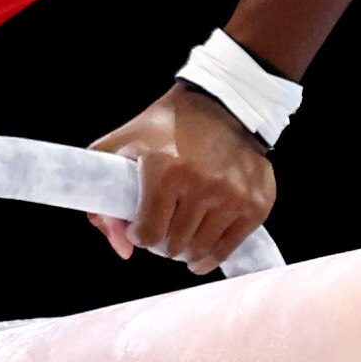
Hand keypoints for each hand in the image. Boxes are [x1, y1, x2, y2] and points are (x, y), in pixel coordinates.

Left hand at [87, 84, 276, 274]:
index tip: (140, 227)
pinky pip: (228, 249)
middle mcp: (202, 183)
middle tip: (163, 227)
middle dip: (161, 243)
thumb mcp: (123, 148)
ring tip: (181, 235)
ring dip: (186, 251)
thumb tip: (124, 249)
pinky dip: (212, 255)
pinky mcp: (256, 204)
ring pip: (199, 251)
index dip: (139, 235)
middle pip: (173, 246)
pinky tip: (202, 250)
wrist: (223, 106)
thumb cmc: (167, 128)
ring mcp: (233, 195)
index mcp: (164, 170)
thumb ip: (104, 201)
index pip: (148, 234)